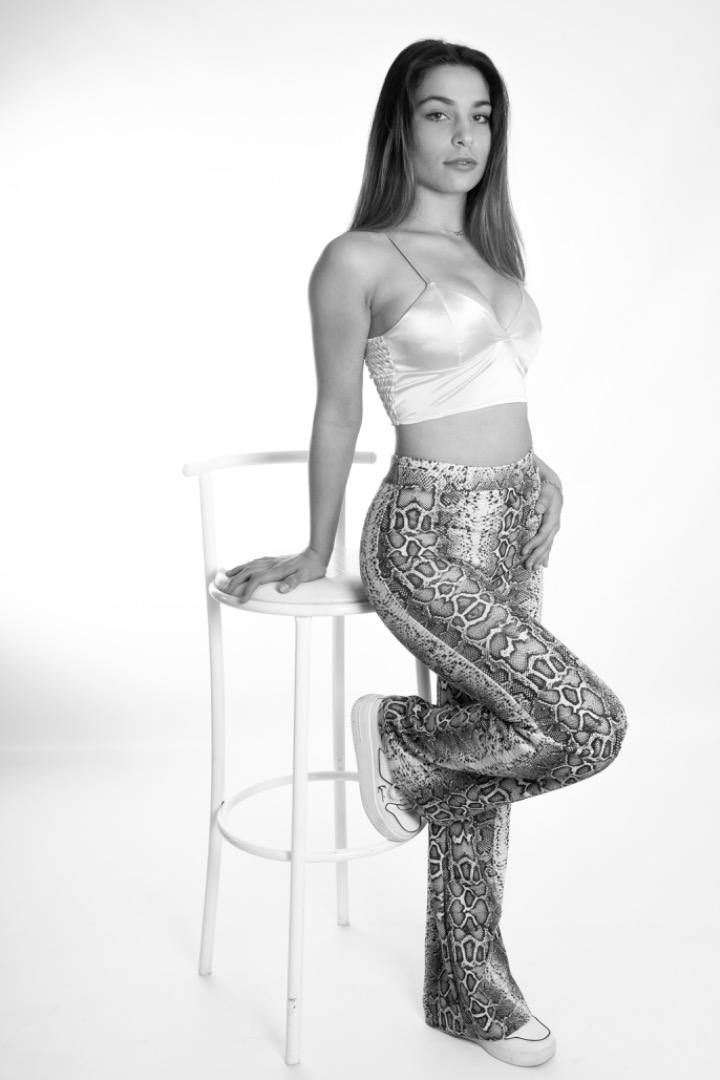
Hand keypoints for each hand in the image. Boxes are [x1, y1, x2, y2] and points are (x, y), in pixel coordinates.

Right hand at [213, 547, 327, 602]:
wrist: (317, 553)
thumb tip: (281, 590)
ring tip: (227, 577)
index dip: (248, 590)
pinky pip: (256, 561)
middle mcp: (271, 565)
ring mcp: (272, 561)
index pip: (257, 580)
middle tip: (226, 591)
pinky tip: (243, 567)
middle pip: (248, 572)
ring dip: (237, 571)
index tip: (242, 600)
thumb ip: (293, 582)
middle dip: (235, 582)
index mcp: (277, 571)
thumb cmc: (312, 567)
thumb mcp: (306, 577)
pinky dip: (246, 564)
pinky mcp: (274, 559)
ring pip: (249, 565)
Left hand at [522, 479, 562, 569]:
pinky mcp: (549, 530)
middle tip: (528, 566)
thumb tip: (539, 509)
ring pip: (547, 546)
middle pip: (545, 544)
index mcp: (552, 519)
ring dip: (540, 558)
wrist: (553, 488)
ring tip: (533, 568)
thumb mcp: (546, 491)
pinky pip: (547, 544)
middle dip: (536, 556)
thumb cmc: (548, 488)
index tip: (524, 551)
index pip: (542, 535)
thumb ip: (543, 500)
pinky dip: (545, 554)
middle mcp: (554, 526)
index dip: (534, 544)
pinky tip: (544, 564)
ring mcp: (552, 530)